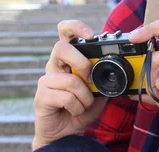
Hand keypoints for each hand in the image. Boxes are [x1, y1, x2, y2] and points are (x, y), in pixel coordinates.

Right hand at [32, 20, 107, 149]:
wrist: (68, 131)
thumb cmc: (82, 106)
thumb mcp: (99, 88)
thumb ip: (105, 74)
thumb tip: (117, 64)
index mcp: (68, 58)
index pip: (65, 32)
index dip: (76, 27)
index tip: (91, 34)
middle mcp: (55, 65)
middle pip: (60, 48)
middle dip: (81, 62)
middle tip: (90, 77)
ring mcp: (46, 80)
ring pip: (69, 79)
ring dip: (84, 95)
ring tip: (85, 103)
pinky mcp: (41, 96)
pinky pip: (65, 97)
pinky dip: (77, 106)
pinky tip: (75, 110)